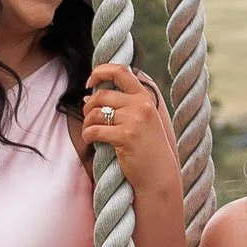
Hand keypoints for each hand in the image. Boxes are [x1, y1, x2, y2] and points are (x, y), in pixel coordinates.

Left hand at [81, 62, 179, 196]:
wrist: (159, 175)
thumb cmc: (147, 150)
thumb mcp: (142, 121)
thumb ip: (123, 105)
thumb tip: (88, 95)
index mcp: (145, 97)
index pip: (120, 70)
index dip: (100, 71)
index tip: (90, 82)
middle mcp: (141, 105)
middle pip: (101, 95)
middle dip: (88, 106)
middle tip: (88, 118)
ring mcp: (134, 120)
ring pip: (95, 113)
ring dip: (86, 123)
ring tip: (89, 132)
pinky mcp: (125, 136)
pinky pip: (94, 130)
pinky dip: (87, 136)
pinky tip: (91, 141)